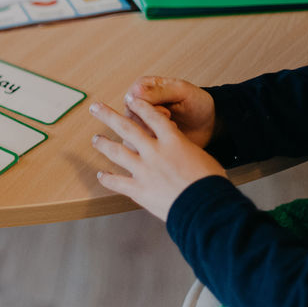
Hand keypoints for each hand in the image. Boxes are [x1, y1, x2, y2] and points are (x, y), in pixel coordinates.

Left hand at [90, 96, 226, 220]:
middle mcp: (155, 151)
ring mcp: (144, 170)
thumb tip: (180, 153)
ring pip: (117, 151)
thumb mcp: (202, 157)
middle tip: (95, 107)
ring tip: (96, 139)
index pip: (153, 116)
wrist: (207, 206)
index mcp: (174, 140)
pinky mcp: (139, 190)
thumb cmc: (212, 183)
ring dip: (103, 144)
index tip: (129, 100)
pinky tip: (101, 175)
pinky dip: (107, 179)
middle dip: (108, 116)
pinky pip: (117, 182)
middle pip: (127, 127)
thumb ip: (185, 151)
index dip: (140, 106)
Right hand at [125, 76, 215, 147]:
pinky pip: (135, 146)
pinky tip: (166, 142)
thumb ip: (159, 92)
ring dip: (151, 136)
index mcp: (144, 88)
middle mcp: (138, 105)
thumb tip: (135, 91)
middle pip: (129, 116)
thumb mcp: (182, 92)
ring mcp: (140, 123)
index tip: (167, 112)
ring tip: (171, 133)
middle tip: (170, 124)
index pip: (132, 98)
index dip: (146, 107)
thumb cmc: (198, 104)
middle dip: (149, 123)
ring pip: (130, 133)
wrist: (210, 125)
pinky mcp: (145, 139)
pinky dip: (150, 146)